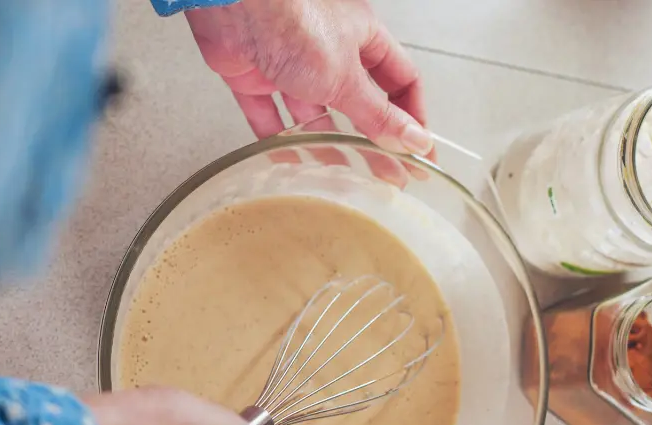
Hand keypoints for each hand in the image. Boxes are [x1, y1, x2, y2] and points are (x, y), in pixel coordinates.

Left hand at [186, 0, 431, 155]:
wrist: (233, 4)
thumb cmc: (293, 20)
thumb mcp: (346, 78)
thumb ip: (378, 115)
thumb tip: (415, 140)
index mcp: (362, 38)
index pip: (400, 81)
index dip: (412, 117)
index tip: (419, 153)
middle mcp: (329, 50)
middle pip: (358, 102)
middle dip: (373, 139)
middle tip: (386, 174)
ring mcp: (290, 64)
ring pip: (314, 112)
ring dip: (327, 143)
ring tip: (342, 179)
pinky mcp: (255, 76)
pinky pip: (270, 116)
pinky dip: (278, 140)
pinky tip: (291, 164)